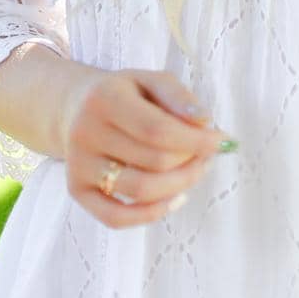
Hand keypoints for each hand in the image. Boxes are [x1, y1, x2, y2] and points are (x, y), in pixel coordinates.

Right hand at [61, 67, 235, 228]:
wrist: (76, 107)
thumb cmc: (125, 94)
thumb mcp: (150, 80)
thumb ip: (178, 96)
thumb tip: (205, 122)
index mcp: (105, 98)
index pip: (158, 129)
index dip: (195, 140)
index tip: (222, 140)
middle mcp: (86, 133)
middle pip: (154, 161)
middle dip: (192, 161)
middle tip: (209, 155)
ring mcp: (78, 165)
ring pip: (140, 191)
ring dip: (180, 186)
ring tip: (196, 171)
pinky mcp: (77, 191)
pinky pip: (116, 217)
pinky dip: (152, 214)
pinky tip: (175, 198)